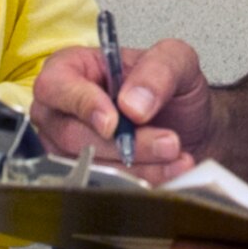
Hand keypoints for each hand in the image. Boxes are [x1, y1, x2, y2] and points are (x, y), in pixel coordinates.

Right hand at [30, 38, 213, 182]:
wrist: (191, 126)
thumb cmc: (172, 88)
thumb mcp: (177, 61)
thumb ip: (158, 70)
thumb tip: (132, 104)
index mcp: (73, 68)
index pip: (55, 85)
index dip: (81, 104)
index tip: (113, 121)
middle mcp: (62, 110)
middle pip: (71, 134)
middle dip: (122, 143)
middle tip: (167, 141)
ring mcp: (67, 147)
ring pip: (87, 166)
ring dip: (136, 166)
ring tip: (174, 154)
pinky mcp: (83, 177)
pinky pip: (101, 187)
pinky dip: (139, 181)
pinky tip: (168, 170)